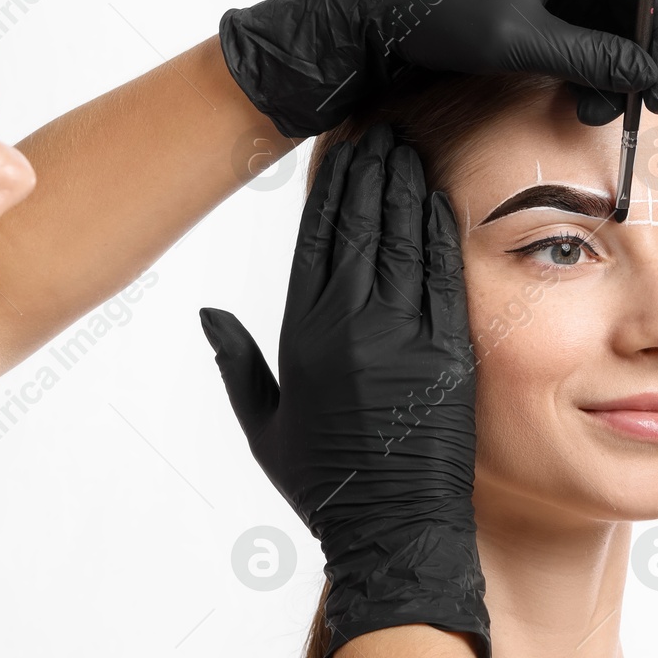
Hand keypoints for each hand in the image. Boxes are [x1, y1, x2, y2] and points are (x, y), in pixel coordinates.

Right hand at [198, 123, 490, 657]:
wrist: (396, 531)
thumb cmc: (326, 484)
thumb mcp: (264, 426)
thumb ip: (236, 360)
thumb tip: (208, 312)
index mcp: (304, 338)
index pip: (316, 239)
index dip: (329, 187)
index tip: (337, 149)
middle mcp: (353, 327)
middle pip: (360, 225)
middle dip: (369, 170)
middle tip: (377, 127)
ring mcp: (406, 335)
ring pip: (403, 237)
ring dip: (405, 186)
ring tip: (405, 145)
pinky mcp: (450, 349)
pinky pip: (444, 272)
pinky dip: (439, 228)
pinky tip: (438, 196)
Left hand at [219, 0, 657, 135]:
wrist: (379, 23)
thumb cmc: (438, 13)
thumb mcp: (520, 39)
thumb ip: (588, 56)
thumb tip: (645, 74)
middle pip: (637, 15)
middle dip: (639, 65)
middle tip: (639, 111)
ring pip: (613, 38)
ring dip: (613, 78)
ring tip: (591, 111)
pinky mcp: (541, 20)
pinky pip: (585, 49)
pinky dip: (589, 78)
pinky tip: (577, 102)